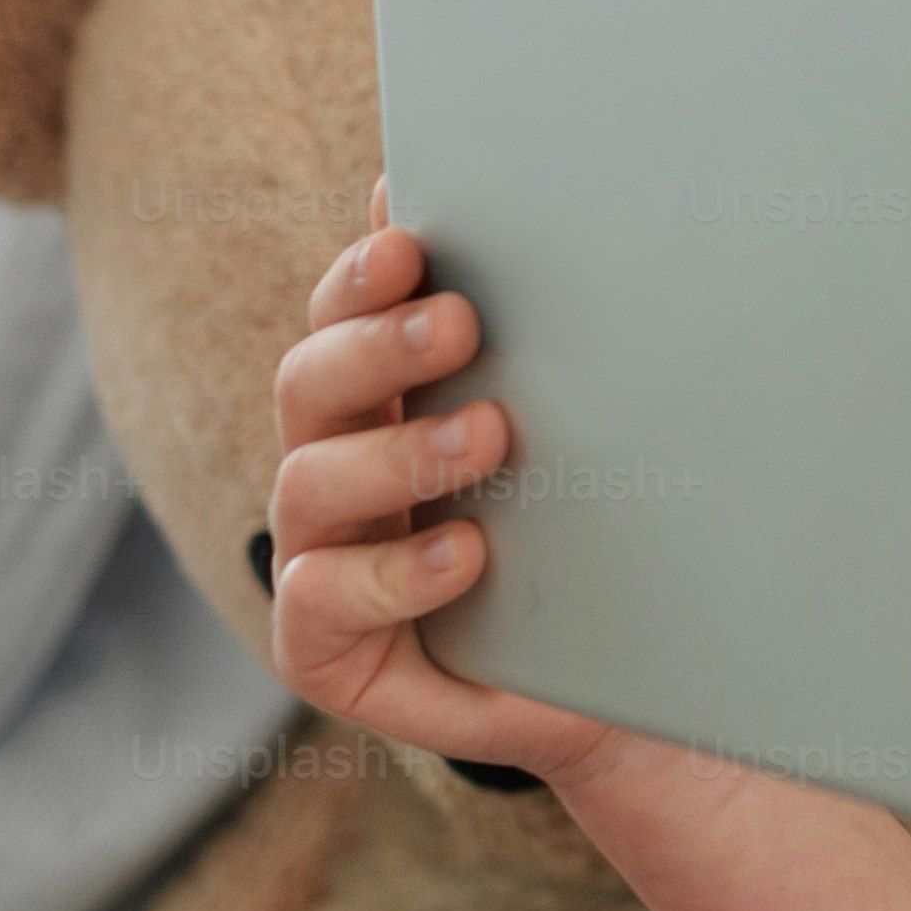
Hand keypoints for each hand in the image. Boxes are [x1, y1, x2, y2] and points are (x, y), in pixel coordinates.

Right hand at [264, 200, 629, 788]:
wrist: (603, 682)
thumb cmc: (574, 539)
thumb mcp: (566, 434)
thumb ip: (530, 342)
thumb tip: (522, 229)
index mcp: (377, 402)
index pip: (341, 317)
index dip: (362, 276)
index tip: (411, 240)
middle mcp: (334, 470)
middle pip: (308, 383)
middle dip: (374, 346)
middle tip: (457, 323)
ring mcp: (318, 558)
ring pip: (308, 481)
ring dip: (398, 452)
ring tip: (490, 436)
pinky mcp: (323, 647)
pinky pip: (321, 599)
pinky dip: (393, 571)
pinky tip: (466, 552)